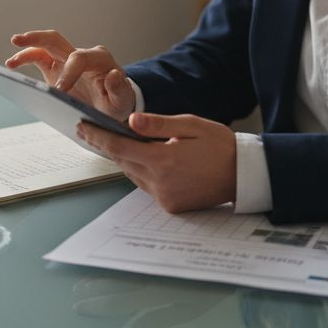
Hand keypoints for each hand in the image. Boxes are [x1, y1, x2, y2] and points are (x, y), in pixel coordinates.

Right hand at [6, 30, 135, 122]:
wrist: (112, 104)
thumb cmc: (117, 101)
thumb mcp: (123, 100)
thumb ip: (120, 89)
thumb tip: (113, 75)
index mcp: (99, 59)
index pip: (79, 58)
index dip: (68, 72)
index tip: (60, 91)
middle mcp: (81, 55)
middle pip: (57, 40)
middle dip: (38, 38)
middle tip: (20, 40)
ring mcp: (66, 59)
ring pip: (44, 45)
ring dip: (27, 46)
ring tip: (10, 60)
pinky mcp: (56, 67)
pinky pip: (39, 57)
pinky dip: (26, 58)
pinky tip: (12, 64)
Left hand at [77, 113, 236, 213]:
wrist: (244, 175)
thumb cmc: (220, 145)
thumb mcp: (191, 125)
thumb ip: (159, 124)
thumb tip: (130, 122)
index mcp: (163, 159)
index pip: (119, 147)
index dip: (98, 137)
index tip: (83, 127)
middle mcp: (160, 182)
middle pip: (123, 161)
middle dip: (108, 145)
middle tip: (93, 129)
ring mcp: (164, 197)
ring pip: (133, 174)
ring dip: (125, 158)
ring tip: (117, 140)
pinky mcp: (170, 206)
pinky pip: (146, 186)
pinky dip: (141, 171)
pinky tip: (145, 158)